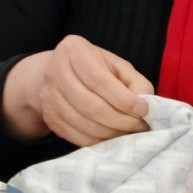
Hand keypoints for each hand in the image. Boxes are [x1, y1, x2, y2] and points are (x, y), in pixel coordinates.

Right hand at [2, 34, 154, 147]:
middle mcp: (54, 71)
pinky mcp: (49, 118)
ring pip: (83, 124)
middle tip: (139, 126)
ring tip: (128, 132)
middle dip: (120, 120)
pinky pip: (76, 137)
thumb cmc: (98, 69)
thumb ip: (136, 83)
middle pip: (89, 105)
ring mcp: (48, 96)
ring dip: (111, 133)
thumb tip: (144, 106)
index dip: (124, 99)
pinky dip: (99, 141)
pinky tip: (112, 137)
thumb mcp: (119, 67)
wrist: (62, 75)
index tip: (143, 110)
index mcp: (74, 50)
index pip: (98, 79)